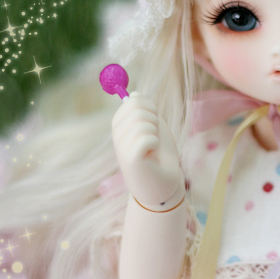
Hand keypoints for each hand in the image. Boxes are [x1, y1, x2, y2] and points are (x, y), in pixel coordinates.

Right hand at [111, 92, 182, 207]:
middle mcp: (116, 134)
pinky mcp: (130, 159)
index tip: (153, 123)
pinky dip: (155, 144)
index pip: (134, 100)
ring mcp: (121, 146)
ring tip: (153, 148)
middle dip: (154, 120)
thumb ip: (144, 111)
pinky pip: (147, 138)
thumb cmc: (158, 155)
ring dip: (156, 134)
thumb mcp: (152, 126)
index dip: (150, 108)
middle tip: (154, 137)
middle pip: (138, 108)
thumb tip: (135, 93)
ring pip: (144, 123)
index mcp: (120, 123)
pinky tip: (151, 155)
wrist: (162, 184)